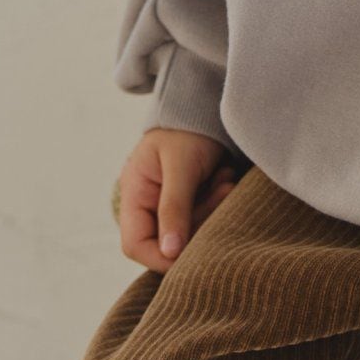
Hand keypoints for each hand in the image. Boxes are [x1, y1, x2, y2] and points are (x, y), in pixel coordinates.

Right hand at [116, 129, 238, 271]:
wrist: (206, 103)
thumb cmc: (188, 129)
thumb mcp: (181, 166)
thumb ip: (174, 208)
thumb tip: (170, 253)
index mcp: (134, 193)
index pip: (135, 244)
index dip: (160, 257)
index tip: (191, 253)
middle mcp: (146, 202)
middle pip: (165, 242)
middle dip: (197, 226)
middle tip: (222, 193)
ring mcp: (167, 202)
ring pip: (188, 231)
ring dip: (210, 212)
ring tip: (226, 181)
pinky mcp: (188, 200)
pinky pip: (201, 217)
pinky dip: (216, 204)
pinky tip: (226, 180)